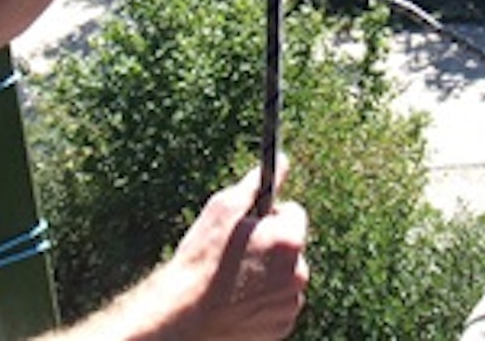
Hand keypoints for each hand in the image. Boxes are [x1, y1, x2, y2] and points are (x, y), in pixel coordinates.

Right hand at [168, 157, 309, 339]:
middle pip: (290, 246)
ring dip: (268, 273)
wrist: (185, 316)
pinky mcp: (281, 327)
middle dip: (270, 245)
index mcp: (290, 241)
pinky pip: (277, 303)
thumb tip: (282, 162)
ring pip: (284, 276)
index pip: (293, 213)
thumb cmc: (203, 259)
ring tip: (234, 279)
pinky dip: (263, 300)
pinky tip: (237, 299)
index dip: (268, 215)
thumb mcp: (224, 209)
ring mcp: (291, 304)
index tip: (248, 225)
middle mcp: (299, 273)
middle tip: (237, 253)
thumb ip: (256, 184)